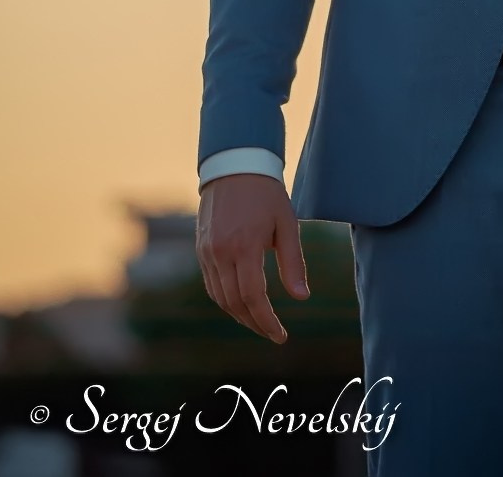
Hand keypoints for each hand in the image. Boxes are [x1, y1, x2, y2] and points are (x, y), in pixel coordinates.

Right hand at [196, 173, 308, 343]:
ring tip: (260, 323)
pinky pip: (212, 284)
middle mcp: (220, 252)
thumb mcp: (288, 225)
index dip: (266, 321)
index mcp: (244, 246)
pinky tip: (243, 304)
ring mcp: (207, 251)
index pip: (253, 297)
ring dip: (239, 315)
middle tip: (273, 334)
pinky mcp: (201, 249)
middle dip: (254, 323)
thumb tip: (301, 298)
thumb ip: (293, 263)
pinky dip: (226, 299)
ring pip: (220, 297)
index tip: (281, 336)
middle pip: (234, 302)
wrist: (235, 167)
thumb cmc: (268, 195)